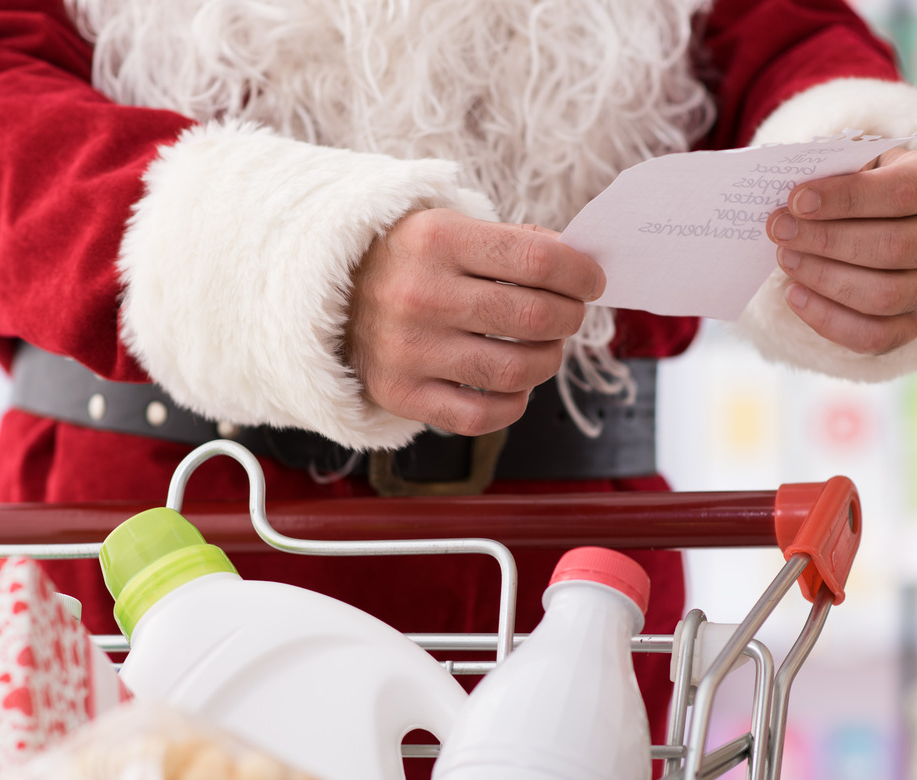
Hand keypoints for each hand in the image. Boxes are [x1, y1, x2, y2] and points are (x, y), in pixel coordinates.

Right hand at [345, 208, 605, 434]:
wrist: (324, 296)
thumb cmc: (406, 260)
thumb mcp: (448, 226)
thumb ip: (512, 242)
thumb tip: (577, 267)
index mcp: (435, 239)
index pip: (539, 261)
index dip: (581, 274)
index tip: (591, 282)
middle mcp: (419, 295)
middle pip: (534, 317)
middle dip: (570, 317)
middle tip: (569, 315)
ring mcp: (407, 350)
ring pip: (516, 370)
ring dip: (548, 360)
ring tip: (545, 348)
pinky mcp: (400, 394)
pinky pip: (481, 416)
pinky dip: (514, 403)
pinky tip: (515, 385)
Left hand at [765, 147, 916, 354]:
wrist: (880, 222)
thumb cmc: (861, 187)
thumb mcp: (854, 163)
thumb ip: (834, 172)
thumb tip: (797, 201)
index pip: (904, 192)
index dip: (847, 197)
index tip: (797, 200)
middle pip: (893, 247)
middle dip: (827, 240)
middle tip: (780, 231)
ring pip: (885, 296)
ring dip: (824, 279)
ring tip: (786, 259)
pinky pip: (875, 336)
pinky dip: (827, 319)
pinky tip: (794, 294)